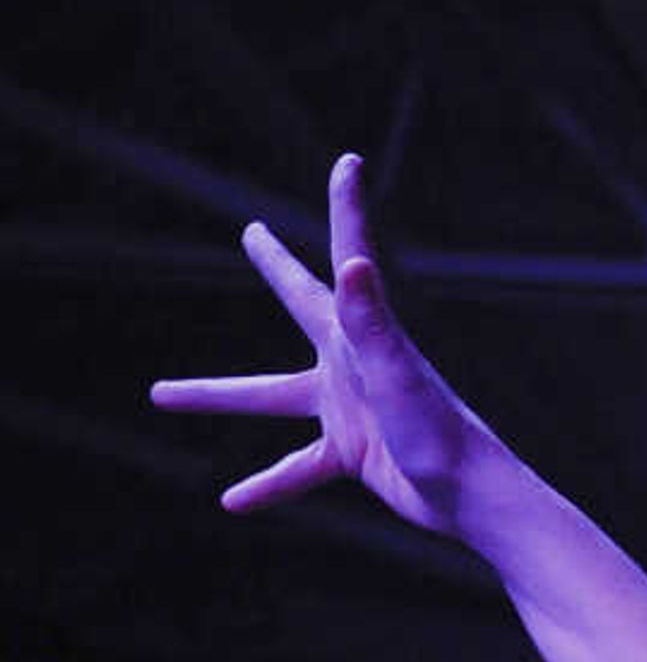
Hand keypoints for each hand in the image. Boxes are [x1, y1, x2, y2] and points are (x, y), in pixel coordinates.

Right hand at [154, 154, 506, 535]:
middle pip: (302, 303)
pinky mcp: (353, 452)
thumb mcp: (396, 374)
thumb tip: (351, 264)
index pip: (351, 252)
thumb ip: (371, 323)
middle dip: (276, 267)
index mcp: (361, 333)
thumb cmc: (441, 433)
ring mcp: (351, 407)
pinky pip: (297, 468)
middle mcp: (352, 361)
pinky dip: (267, 483)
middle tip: (251, 233)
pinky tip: (232, 501)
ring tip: (159, 393)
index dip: (346, 205)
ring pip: (270, 396)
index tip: (348, 161)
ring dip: (217, 396)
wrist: (473, 498)